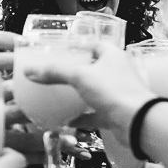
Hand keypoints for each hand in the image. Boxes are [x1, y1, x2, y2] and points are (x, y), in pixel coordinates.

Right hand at [20, 42, 152, 144]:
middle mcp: (117, 72)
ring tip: (60, 96)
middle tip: (57, 73)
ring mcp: (117, 94)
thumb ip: (55, 72)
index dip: (79, 46)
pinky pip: (94, 114)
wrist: (137, 122)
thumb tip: (31, 71)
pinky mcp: (115, 113)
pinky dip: (81, 117)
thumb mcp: (80, 76)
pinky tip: (67, 120)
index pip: (95, 44)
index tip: (63, 50)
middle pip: (93, 69)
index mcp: (113, 56)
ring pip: (94, 92)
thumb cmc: (116, 91)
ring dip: (78, 95)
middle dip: (76, 72)